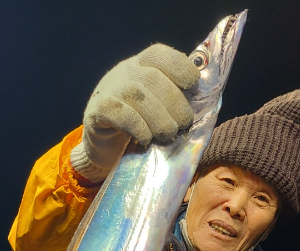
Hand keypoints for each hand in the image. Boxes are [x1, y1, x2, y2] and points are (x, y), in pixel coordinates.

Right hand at [70, 44, 199, 182]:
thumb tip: (203, 102)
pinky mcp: (96, 112)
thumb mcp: (155, 105)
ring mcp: (108, 90)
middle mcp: (124, 72)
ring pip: (138, 94)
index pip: (160, 55)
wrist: (102, 146)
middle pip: (152, 77)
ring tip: (168, 135)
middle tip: (183, 125)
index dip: (180, 67)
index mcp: (141, 65)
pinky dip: (138, 127)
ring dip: (159, 117)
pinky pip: (119, 113)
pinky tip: (146, 139)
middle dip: (174, 102)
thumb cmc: (136, 126)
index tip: (193, 86)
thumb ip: (173, 98)